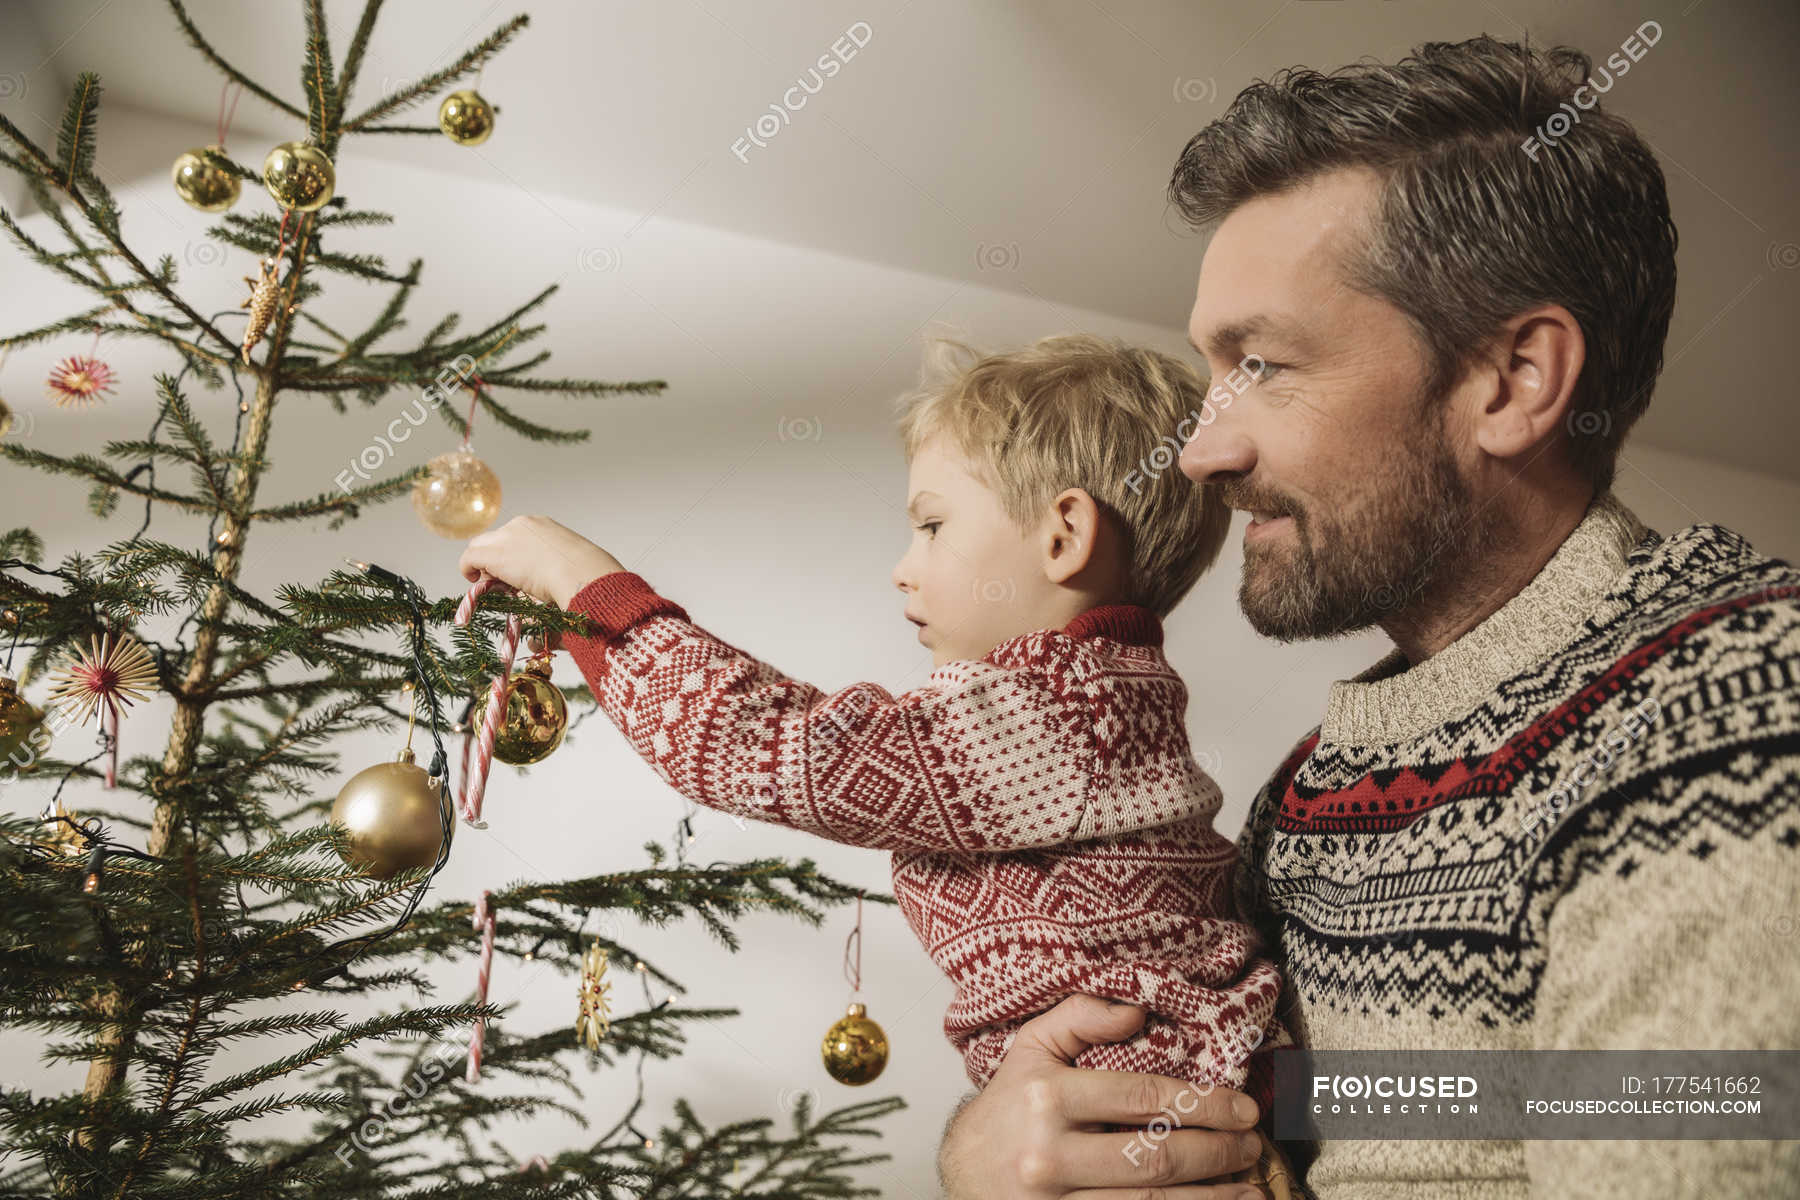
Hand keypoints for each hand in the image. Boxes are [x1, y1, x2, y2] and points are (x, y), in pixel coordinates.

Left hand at [456, 514, 626, 610]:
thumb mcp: (571, 567)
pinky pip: (469, 558)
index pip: (514, 535)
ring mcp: (506, 537)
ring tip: (491, 585)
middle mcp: (521, 525)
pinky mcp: (493, 554)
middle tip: (501, 581)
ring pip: (479, 546)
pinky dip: (467, 569)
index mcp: (542, 526)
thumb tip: (551, 596)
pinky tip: (474, 582)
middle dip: (493, 558)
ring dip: (483, 565)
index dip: (510, 555)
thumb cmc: (586, 576)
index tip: (515, 572)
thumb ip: (556, 571)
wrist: (582, 574)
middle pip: (494, 538)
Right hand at [937, 996, 1264, 1198]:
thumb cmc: (1009, 1107)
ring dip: (1211, 1198)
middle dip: (1216, 1152)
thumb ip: (1080, 1016)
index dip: (1201, 1104)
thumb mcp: (1032, 1048)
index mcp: (1047, 1098)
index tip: (1243, 1109)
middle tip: (1252, 1146)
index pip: (1141, 1098)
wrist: (961, 1173)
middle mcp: (1049, 1154)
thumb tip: (1138, 1011)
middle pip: (1154, 1157)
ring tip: (1250, 1187)